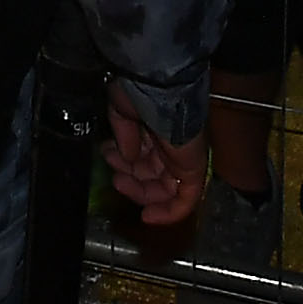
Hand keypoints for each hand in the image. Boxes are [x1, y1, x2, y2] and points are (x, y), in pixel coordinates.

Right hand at [102, 88, 208, 229]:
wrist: (157, 87)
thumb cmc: (138, 91)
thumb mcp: (121, 112)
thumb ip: (123, 136)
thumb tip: (126, 157)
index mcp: (156, 128)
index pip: (144, 155)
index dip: (125, 163)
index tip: (108, 162)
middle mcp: (172, 144)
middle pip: (152, 174)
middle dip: (130, 178)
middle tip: (113, 175)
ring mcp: (184, 157)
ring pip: (164, 188)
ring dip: (140, 192)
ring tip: (120, 182)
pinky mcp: (194, 170)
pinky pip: (185, 199)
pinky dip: (169, 213)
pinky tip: (148, 216)